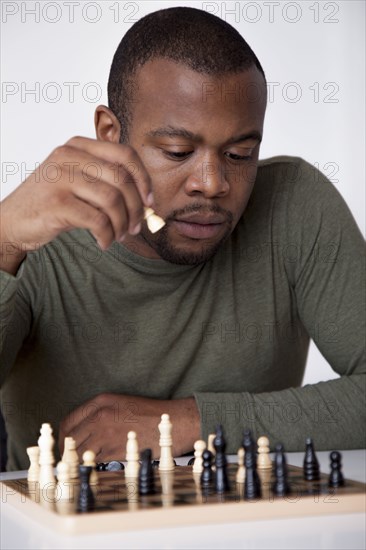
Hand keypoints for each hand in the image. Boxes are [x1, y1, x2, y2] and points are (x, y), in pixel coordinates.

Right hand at [0, 136, 151, 273]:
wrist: (13, 221)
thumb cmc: (52, 202)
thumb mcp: (78, 181)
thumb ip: (107, 183)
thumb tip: (147, 203)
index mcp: (79, 146)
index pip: (125, 154)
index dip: (144, 179)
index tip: (150, 201)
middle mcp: (69, 156)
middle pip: (122, 178)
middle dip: (136, 207)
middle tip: (137, 226)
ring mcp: (61, 178)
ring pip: (112, 200)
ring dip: (123, 224)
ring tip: (120, 236)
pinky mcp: (56, 203)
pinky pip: (97, 220)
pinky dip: (107, 235)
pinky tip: (104, 243)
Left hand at [58, 393, 199, 461]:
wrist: (173, 421)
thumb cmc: (149, 414)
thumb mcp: (121, 403)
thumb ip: (99, 414)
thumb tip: (81, 433)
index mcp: (100, 401)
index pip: (68, 421)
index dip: (63, 436)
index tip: (66, 444)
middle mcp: (99, 415)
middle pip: (69, 437)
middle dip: (67, 450)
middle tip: (72, 458)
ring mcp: (106, 432)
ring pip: (78, 451)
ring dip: (78, 460)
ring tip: (83, 465)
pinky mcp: (114, 449)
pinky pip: (94, 461)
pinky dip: (93, 466)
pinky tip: (98, 467)